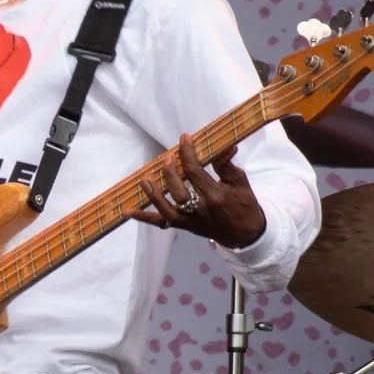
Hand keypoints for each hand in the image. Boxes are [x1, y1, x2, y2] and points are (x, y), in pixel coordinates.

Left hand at [130, 133, 267, 247]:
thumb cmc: (244, 205)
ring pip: (168, 210)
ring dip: (154, 195)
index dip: (188, 154)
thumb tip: (224, 146)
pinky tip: (129, 211)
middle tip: (167, 157)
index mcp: (216, 196)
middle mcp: (201, 210)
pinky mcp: (184, 226)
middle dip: (171, 174)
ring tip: (145, 180)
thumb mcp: (240, 183)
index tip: (184, 138)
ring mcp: (190, 220)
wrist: (245, 234)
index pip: (197, 173)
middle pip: (180, 193)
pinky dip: (145, 217)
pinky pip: (162, 223)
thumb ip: (227, 166)